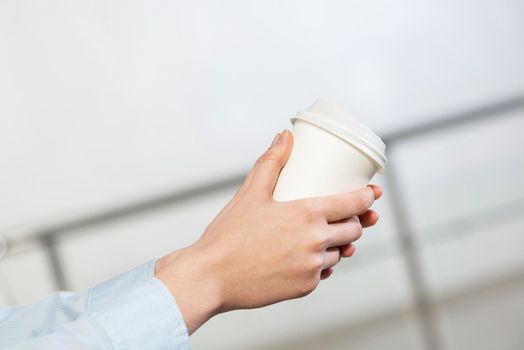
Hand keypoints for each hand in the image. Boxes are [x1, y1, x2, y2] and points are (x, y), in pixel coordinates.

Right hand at [155, 130, 381, 333]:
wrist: (211, 277)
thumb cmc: (228, 235)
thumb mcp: (250, 193)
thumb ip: (271, 162)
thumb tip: (284, 137)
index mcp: (307, 214)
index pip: (352, 203)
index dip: (366, 197)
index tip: (372, 193)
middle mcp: (316, 242)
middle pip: (353, 229)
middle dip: (354, 220)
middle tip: (349, 214)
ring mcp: (313, 268)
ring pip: (340, 252)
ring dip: (338, 243)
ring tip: (324, 236)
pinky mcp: (305, 288)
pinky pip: (324, 273)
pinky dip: (320, 264)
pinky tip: (307, 257)